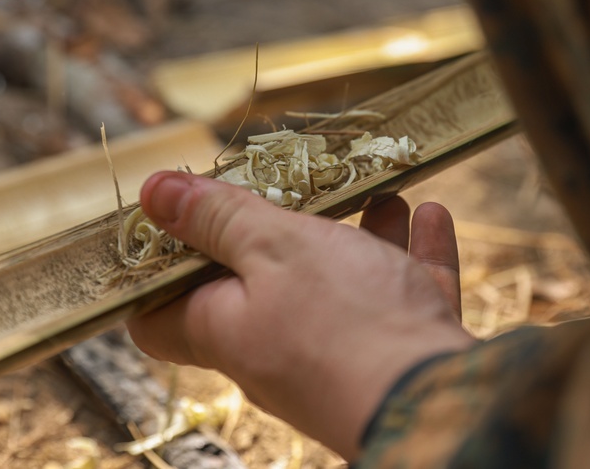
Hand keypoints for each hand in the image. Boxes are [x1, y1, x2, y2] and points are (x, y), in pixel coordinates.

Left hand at [126, 172, 474, 459]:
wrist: (437, 404)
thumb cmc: (342, 323)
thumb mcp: (271, 248)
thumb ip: (216, 217)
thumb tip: (153, 191)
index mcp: (224, 328)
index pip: (159, 317)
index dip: (155, 271)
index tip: (174, 221)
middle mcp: (273, 350)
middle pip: (259, 286)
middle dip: (276, 231)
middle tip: (293, 184)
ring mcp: (337, 358)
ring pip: (339, 286)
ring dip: (358, 234)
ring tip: (376, 190)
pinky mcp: (396, 358)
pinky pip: (400, 297)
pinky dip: (410, 255)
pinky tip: (430, 214)